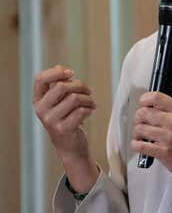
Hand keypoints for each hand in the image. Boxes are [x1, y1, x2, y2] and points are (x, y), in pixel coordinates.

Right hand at [33, 65, 99, 192]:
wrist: (70, 145)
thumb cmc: (67, 118)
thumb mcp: (60, 100)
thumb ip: (59, 83)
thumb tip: (59, 67)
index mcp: (38, 99)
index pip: (40, 79)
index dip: (56, 72)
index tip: (71, 72)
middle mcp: (41, 109)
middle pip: (62, 86)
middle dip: (80, 86)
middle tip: (88, 91)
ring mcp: (50, 120)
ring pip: (74, 98)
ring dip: (88, 99)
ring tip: (91, 103)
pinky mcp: (63, 129)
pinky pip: (81, 111)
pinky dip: (89, 109)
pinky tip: (90, 112)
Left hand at [131, 92, 171, 185]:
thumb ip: (167, 111)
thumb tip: (147, 105)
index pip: (156, 97)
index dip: (144, 100)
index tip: (142, 105)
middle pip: (143, 112)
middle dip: (138, 119)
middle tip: (142, 124)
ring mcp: (169, 137)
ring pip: (139, 129)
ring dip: (137, 134)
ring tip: (143, 136)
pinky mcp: (163, 152)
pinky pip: (139, 145)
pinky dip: (136, 145)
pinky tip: (142, 145)